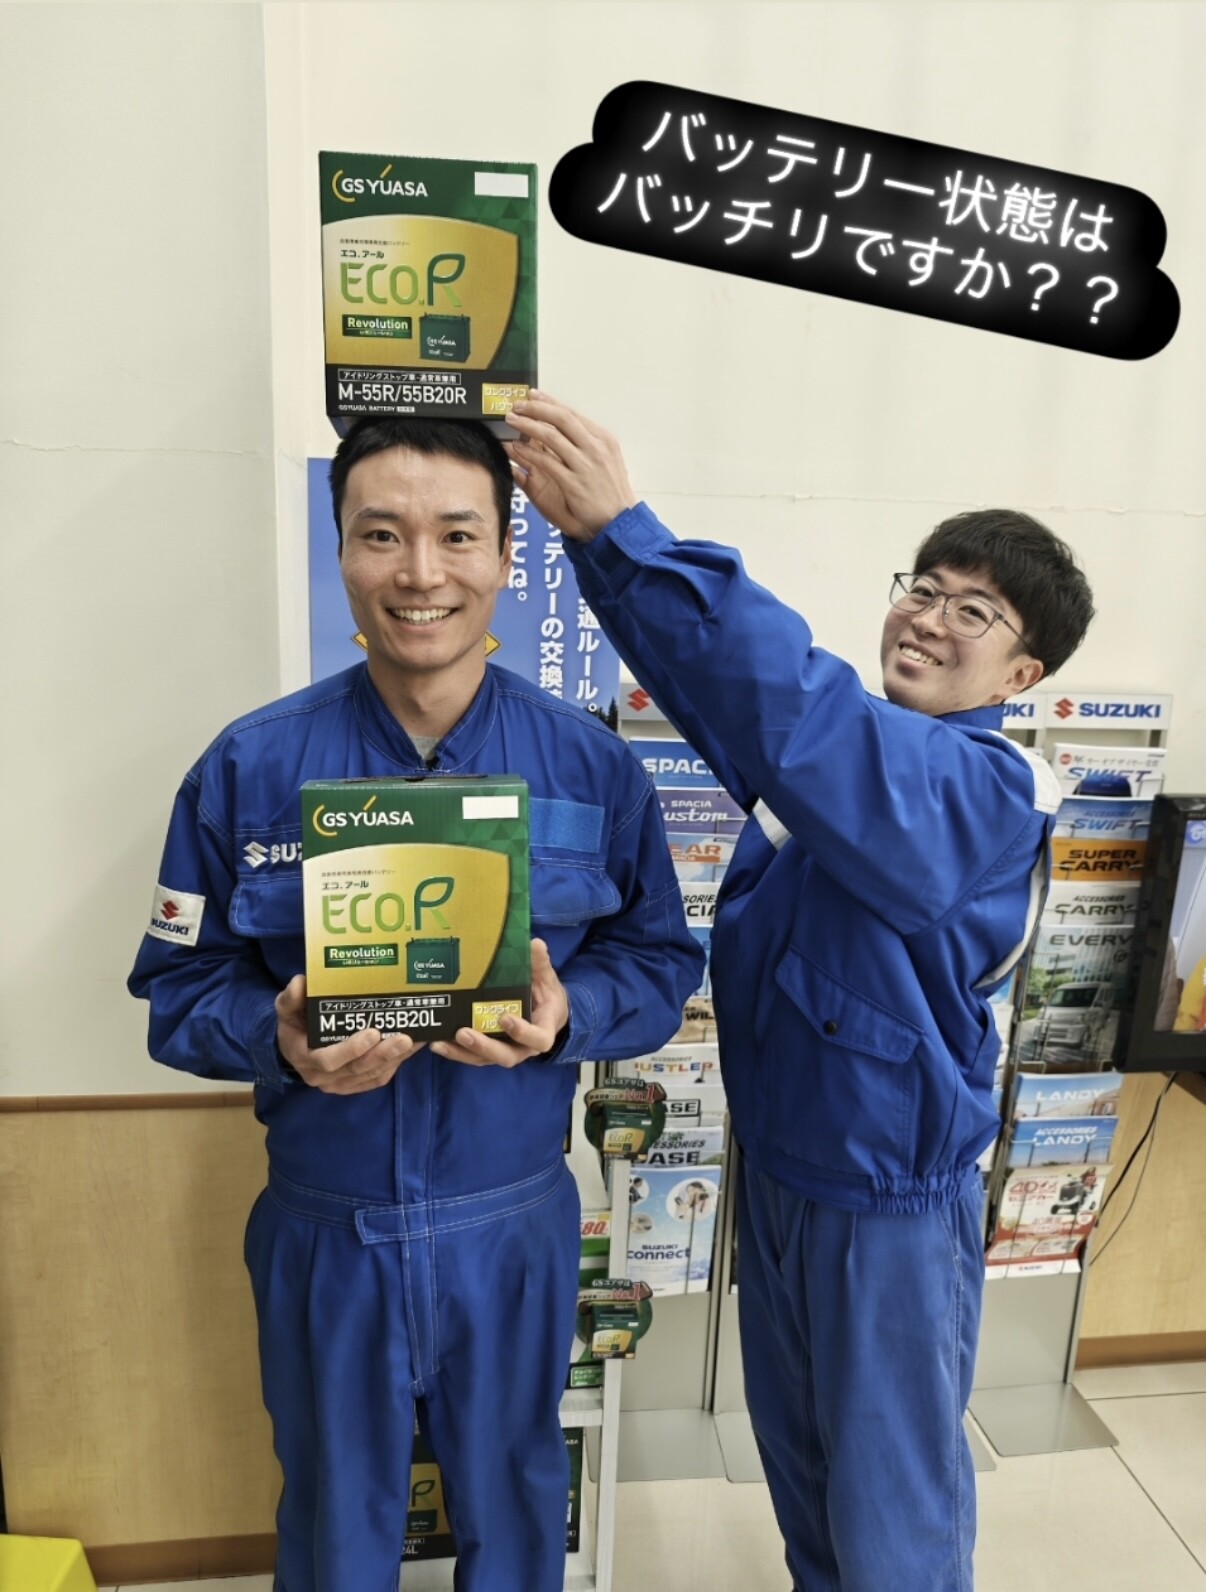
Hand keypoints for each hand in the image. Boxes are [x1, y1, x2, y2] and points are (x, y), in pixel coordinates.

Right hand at [275, 974, 418, 1094]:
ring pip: (371, 1075)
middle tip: (405, 1038)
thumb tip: (300, 983)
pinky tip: (411, 1050)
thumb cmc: (294, 1024)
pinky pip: (377, 1079)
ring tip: (415, 1041)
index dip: (351, 1049)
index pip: (328, 1060)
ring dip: (394, 1059)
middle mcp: (323, 1077)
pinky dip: (395, 1065)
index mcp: (305, 1057)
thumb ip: (291, 997)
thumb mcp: (286, 1009)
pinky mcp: (354, 1085)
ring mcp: (340, 1084)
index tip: (372, 1033)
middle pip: (356, 1069)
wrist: (294, 1047)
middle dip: (382, 1054)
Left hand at [429, 939, 568, 1069]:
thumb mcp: (546, 978)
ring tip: (441, 1042)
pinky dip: (456, 1052)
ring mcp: (506, 1050)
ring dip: (462, 1053)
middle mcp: (524, 1047)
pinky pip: (473, 1056)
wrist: (546, 1012)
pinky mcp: (490, 1051)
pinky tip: (438, 1043)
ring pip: (485, 1059)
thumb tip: (535, 944)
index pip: (538, 1039)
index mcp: (543, 1029)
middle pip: (506, 1056)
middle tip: (463, 1034)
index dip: (523, 1033)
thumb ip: (540, 964)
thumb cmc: (546, 995)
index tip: (505, 1017)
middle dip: (484, 1046)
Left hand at [503, 393, 637, 540]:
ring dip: (528, 426)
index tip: (533, 396)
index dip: (550, 403)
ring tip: (512, 421)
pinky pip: (547, 462)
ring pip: (551, 437)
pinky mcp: (574, 484)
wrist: (620, 522)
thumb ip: (588, 445)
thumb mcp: (606, 461)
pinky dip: (529, 453)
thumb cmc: (611, 493)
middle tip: (517, 406)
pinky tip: (516, 448)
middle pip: (561, 419)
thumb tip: (564, 432)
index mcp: (603, 440)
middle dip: (536, 409)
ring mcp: (585, 466)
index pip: (573, 414)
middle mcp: (595, 448)